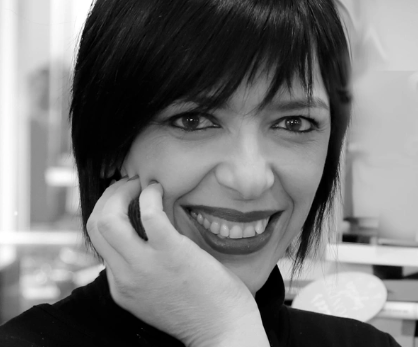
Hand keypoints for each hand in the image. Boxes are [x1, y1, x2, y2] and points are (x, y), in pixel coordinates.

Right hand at [87, 177, 269, 346]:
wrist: (224, 331)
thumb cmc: (199, 308)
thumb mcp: (156, 294)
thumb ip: (142, 270)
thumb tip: (142, 237)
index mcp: (121, 286)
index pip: (98, 241)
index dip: (109, 212)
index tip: (124, 199)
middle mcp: (125, 277)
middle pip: (95, 225)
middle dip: (108, 196)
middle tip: (127, 184)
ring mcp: (145, 266)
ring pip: (108, 218)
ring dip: (120, 192)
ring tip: (138, 183)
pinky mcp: (171, 253)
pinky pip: (149, 213)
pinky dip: (149, 194)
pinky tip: (158, 190)